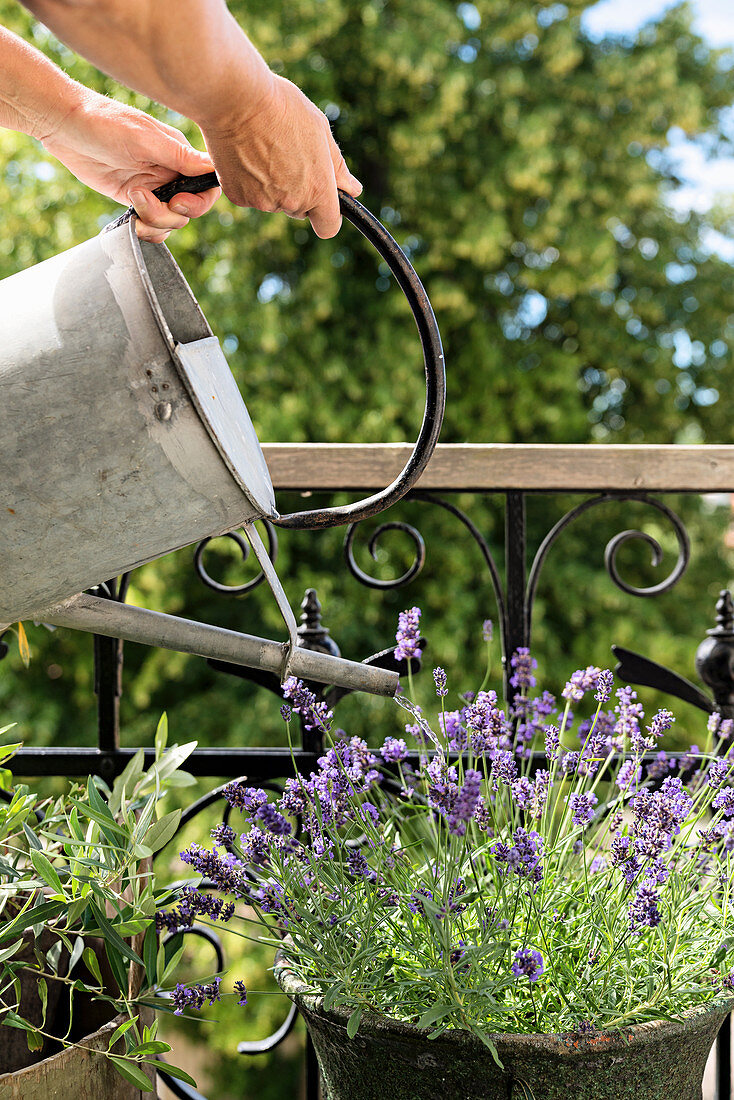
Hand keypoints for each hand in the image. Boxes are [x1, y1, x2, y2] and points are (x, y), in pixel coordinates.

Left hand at [41, 92, 220, 242]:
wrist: (65, 126)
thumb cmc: (103, 123)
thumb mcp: (143, 139)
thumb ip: (179, 157)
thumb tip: (214, 168)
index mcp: (178, 153)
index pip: (207, 185)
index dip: (199, 202)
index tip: (177, 202)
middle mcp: (170, 171)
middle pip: (188, 210)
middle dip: (170, 214)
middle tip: (144, 200)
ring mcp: (153, 187)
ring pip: (171, 221)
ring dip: (155, 221)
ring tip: (133, 202)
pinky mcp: (134, 198)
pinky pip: (152, 224)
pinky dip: (147, 229)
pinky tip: (134, 221)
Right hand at [201, 74, 361, 238]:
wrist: (237, 99)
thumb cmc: (283, 108)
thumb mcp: (320, 130)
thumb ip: (337, 166)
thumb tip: (352, 189)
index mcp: (318, 188)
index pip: (328, 226)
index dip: (328, 217)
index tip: (324, 203)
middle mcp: (292, 202)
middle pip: (299, 210)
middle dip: (298, 191)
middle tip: (287, 155)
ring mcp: (263, 202)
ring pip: (273, 202)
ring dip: (272, 184)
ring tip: (264, 148)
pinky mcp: (238, 197)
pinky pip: (249, 195)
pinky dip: (248, 181)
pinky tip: (246, 154)